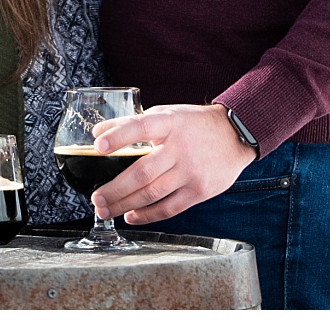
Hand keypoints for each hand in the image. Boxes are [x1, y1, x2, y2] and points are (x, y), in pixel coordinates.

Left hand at [90, 103, 255, 226]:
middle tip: (95, 198)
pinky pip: (168, 208)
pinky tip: (131, 216)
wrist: (234, 135)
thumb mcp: (167, 114)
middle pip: (143, 172)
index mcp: (170, 122)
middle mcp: (180, 147)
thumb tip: (98, 131)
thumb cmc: (194, 124)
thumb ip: (134, 122)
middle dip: (115, 188)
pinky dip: (147, 215)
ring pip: (152, 194)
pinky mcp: (198, 191)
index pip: (141, 126)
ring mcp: (190, 171)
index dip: (119, 136)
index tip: (98, 146)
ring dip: (125, 204)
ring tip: (106, 209)